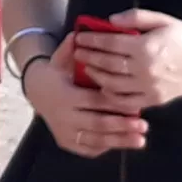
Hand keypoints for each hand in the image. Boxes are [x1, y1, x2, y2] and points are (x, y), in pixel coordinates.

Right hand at [27, 35, 148, 157]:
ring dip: (119, 140)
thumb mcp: (60, 59)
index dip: (114, 103)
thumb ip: (70, 49)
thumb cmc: (57, 73)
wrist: (36, 91)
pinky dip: (106, 147)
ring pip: (95, 139)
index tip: (136, 106)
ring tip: (140, 140)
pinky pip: (88, 148)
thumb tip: (78, 33)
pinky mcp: (66, 142)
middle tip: (144, 126)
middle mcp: (63, 116)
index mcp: (64, 95)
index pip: (93, 101)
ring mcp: (64, 132)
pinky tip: (123, 143)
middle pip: (96, 123)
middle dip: (122, 126)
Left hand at [74, 9, 181, 112]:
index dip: (92, 40)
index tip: (79, 38)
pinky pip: (127, 101)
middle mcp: (144, 69)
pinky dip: (111, 96)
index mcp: (145, 47)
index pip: (110, 43)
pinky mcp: (154, 100)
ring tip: (86, 68)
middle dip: (89, 58)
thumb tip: (110, 20)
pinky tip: (103, 88)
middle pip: (107, 64)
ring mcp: (149, 87)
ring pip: (113, 84)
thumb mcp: (162, 20)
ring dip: (96, 76)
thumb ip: (136, 17)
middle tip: (77, 53)